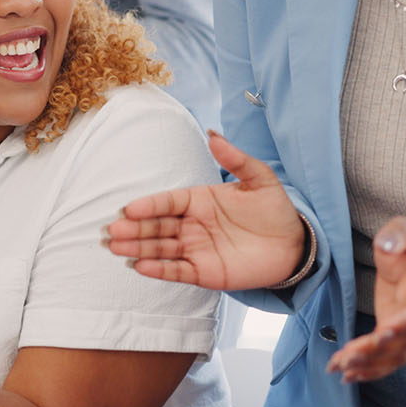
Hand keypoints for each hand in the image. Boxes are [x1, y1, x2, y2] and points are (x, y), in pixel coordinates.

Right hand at [106, 131, 305, 290]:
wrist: (294, 245)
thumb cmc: (275, 209)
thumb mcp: (260, 179)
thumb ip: (236, 159)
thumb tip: (213, 134)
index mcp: (199, 200)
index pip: (168, 201)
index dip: (149, 205)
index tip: (130, 208)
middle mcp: (192, 224)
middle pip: (157, 226)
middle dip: (134, 228)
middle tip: (111, 230)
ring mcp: (196, 249)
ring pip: (160, 248)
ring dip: (137, 248)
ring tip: (115, 248)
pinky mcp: (204, 272)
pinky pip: (177, 270)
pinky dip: (158, 269)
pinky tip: (139, 266)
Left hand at [327, 217, 405, 382]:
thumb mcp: (405, 230)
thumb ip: (398, 234)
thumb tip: (388, 245)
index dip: (404, 324)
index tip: (384, 331)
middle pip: (402, 343)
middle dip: (375, 352)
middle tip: (348, 355)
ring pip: (391, 358)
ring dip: (366, 366)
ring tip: (339, 367)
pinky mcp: (394, 340)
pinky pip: (384, 361)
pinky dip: (366, 370)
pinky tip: (344, 375)